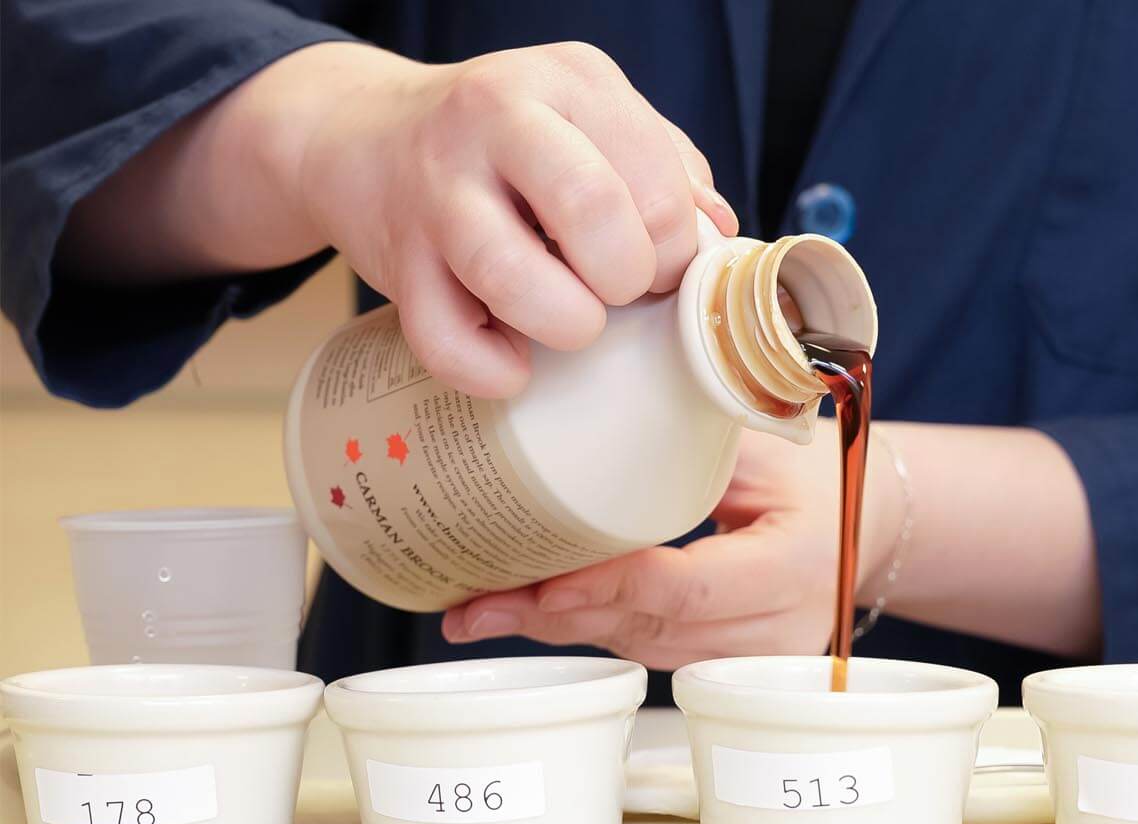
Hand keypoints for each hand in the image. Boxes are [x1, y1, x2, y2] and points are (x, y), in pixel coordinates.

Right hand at [292, 42, 737, 394]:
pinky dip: (493, 371)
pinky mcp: (396, 258)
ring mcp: (437, 188)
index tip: (662, 267)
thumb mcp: (591, 119)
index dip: (677, 248)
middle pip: (591, 209)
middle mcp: (497, 118)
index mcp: (570, 82)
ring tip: (572, 322)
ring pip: (512, 276)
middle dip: (628, 277)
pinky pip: (446, 341)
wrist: (362, 135)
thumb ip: (665, 168)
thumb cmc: (506, 143)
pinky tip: (515, 361)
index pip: (657, 179)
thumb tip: (719, 239)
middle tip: (621, 289)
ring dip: (566, 323)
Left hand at [442, 426, 902, 668]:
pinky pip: (653, 654)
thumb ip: (693, 434)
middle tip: (475, 606)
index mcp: (795, 562)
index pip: (686, 588)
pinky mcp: (735, 671)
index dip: (609, 587)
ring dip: (564, 629)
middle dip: (559, 617)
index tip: (538, 581)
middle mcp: (781, 627)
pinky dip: (594, 629)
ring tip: (484, 609)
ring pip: (644, 650)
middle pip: (653, 631)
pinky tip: (534, 613)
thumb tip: (594, 393)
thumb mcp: (763, 441)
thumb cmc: (812, 469)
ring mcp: (760, 661)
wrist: (864, 523)